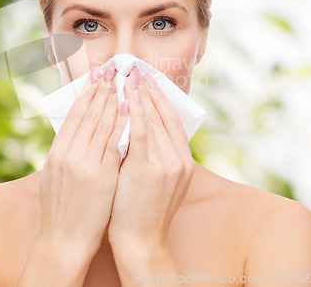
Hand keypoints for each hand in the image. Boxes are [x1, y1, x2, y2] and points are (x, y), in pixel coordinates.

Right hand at [38, 64, 128, 256]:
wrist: (63, 240)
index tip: (95, 76)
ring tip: (121, 82)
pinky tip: (130, 109)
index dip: (86, 93)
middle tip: (110, 69)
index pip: (73, 115)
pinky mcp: (101, 176)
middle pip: (88, 114)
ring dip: (113, 100)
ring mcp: (84, 165)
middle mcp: (68, 154)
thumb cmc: (59, 209)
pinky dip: (122, 124)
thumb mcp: (53, 175)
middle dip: (101, 89)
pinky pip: (114, 143)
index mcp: (56, 152)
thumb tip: (75, 131)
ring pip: (101, 124)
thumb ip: (65, 151)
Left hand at [108, 66, 194, 248]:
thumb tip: (142, 129)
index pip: (173, 121)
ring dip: (140, 95)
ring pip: (152, 120)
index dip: (161, 98)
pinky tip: (127, 96)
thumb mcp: (160, 181)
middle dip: (150, 90)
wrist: (141, 241)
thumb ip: (157, 156)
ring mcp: (166, 164)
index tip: (150, 81)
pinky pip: (140, 132)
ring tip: (129, 76)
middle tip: (138, 69)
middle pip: (164, 116)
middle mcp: (179, 159)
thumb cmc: (144, 211)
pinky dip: (135, 111)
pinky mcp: (148, 168)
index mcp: (184, 161)